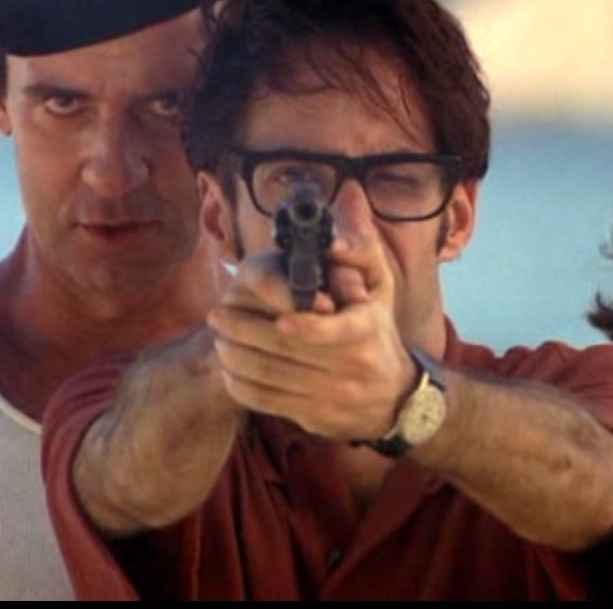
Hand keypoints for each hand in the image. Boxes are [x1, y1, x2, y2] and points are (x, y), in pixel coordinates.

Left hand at [206, 206, 415, 440]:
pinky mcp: (314, 418)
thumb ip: (359, 241)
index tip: (274, 315)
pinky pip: (268, 403)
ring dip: (236, 356)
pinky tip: (228, 369)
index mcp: (365, 332)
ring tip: (218, 338)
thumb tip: (350, 194)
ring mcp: (330, 397)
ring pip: (271, 378)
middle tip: (216, 314)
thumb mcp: (379, 284)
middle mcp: (350, 369)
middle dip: (244, 331)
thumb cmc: (378, 328)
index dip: (301, 324)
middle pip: (286, 351)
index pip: (330, 331)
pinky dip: (242, 386)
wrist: (395, 398)